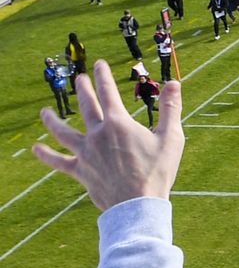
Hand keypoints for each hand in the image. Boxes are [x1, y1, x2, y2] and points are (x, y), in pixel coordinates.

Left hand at [36, 60, 183, 210]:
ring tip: (45, 112)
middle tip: (79, 79)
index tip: (99, 64)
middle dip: (82, 90)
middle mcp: (98, 134)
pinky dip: (46, 155)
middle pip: (86, 106)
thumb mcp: (171, 137)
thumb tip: (174, 83)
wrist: (137, 204)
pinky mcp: (80, 170)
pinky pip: (59, 161)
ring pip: (64, 132)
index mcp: (118, 123)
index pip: (108, 92)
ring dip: (53, 120)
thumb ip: (171, 108)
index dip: (103, 76)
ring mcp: (85, 152)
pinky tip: (36, 149)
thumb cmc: (158, 171)